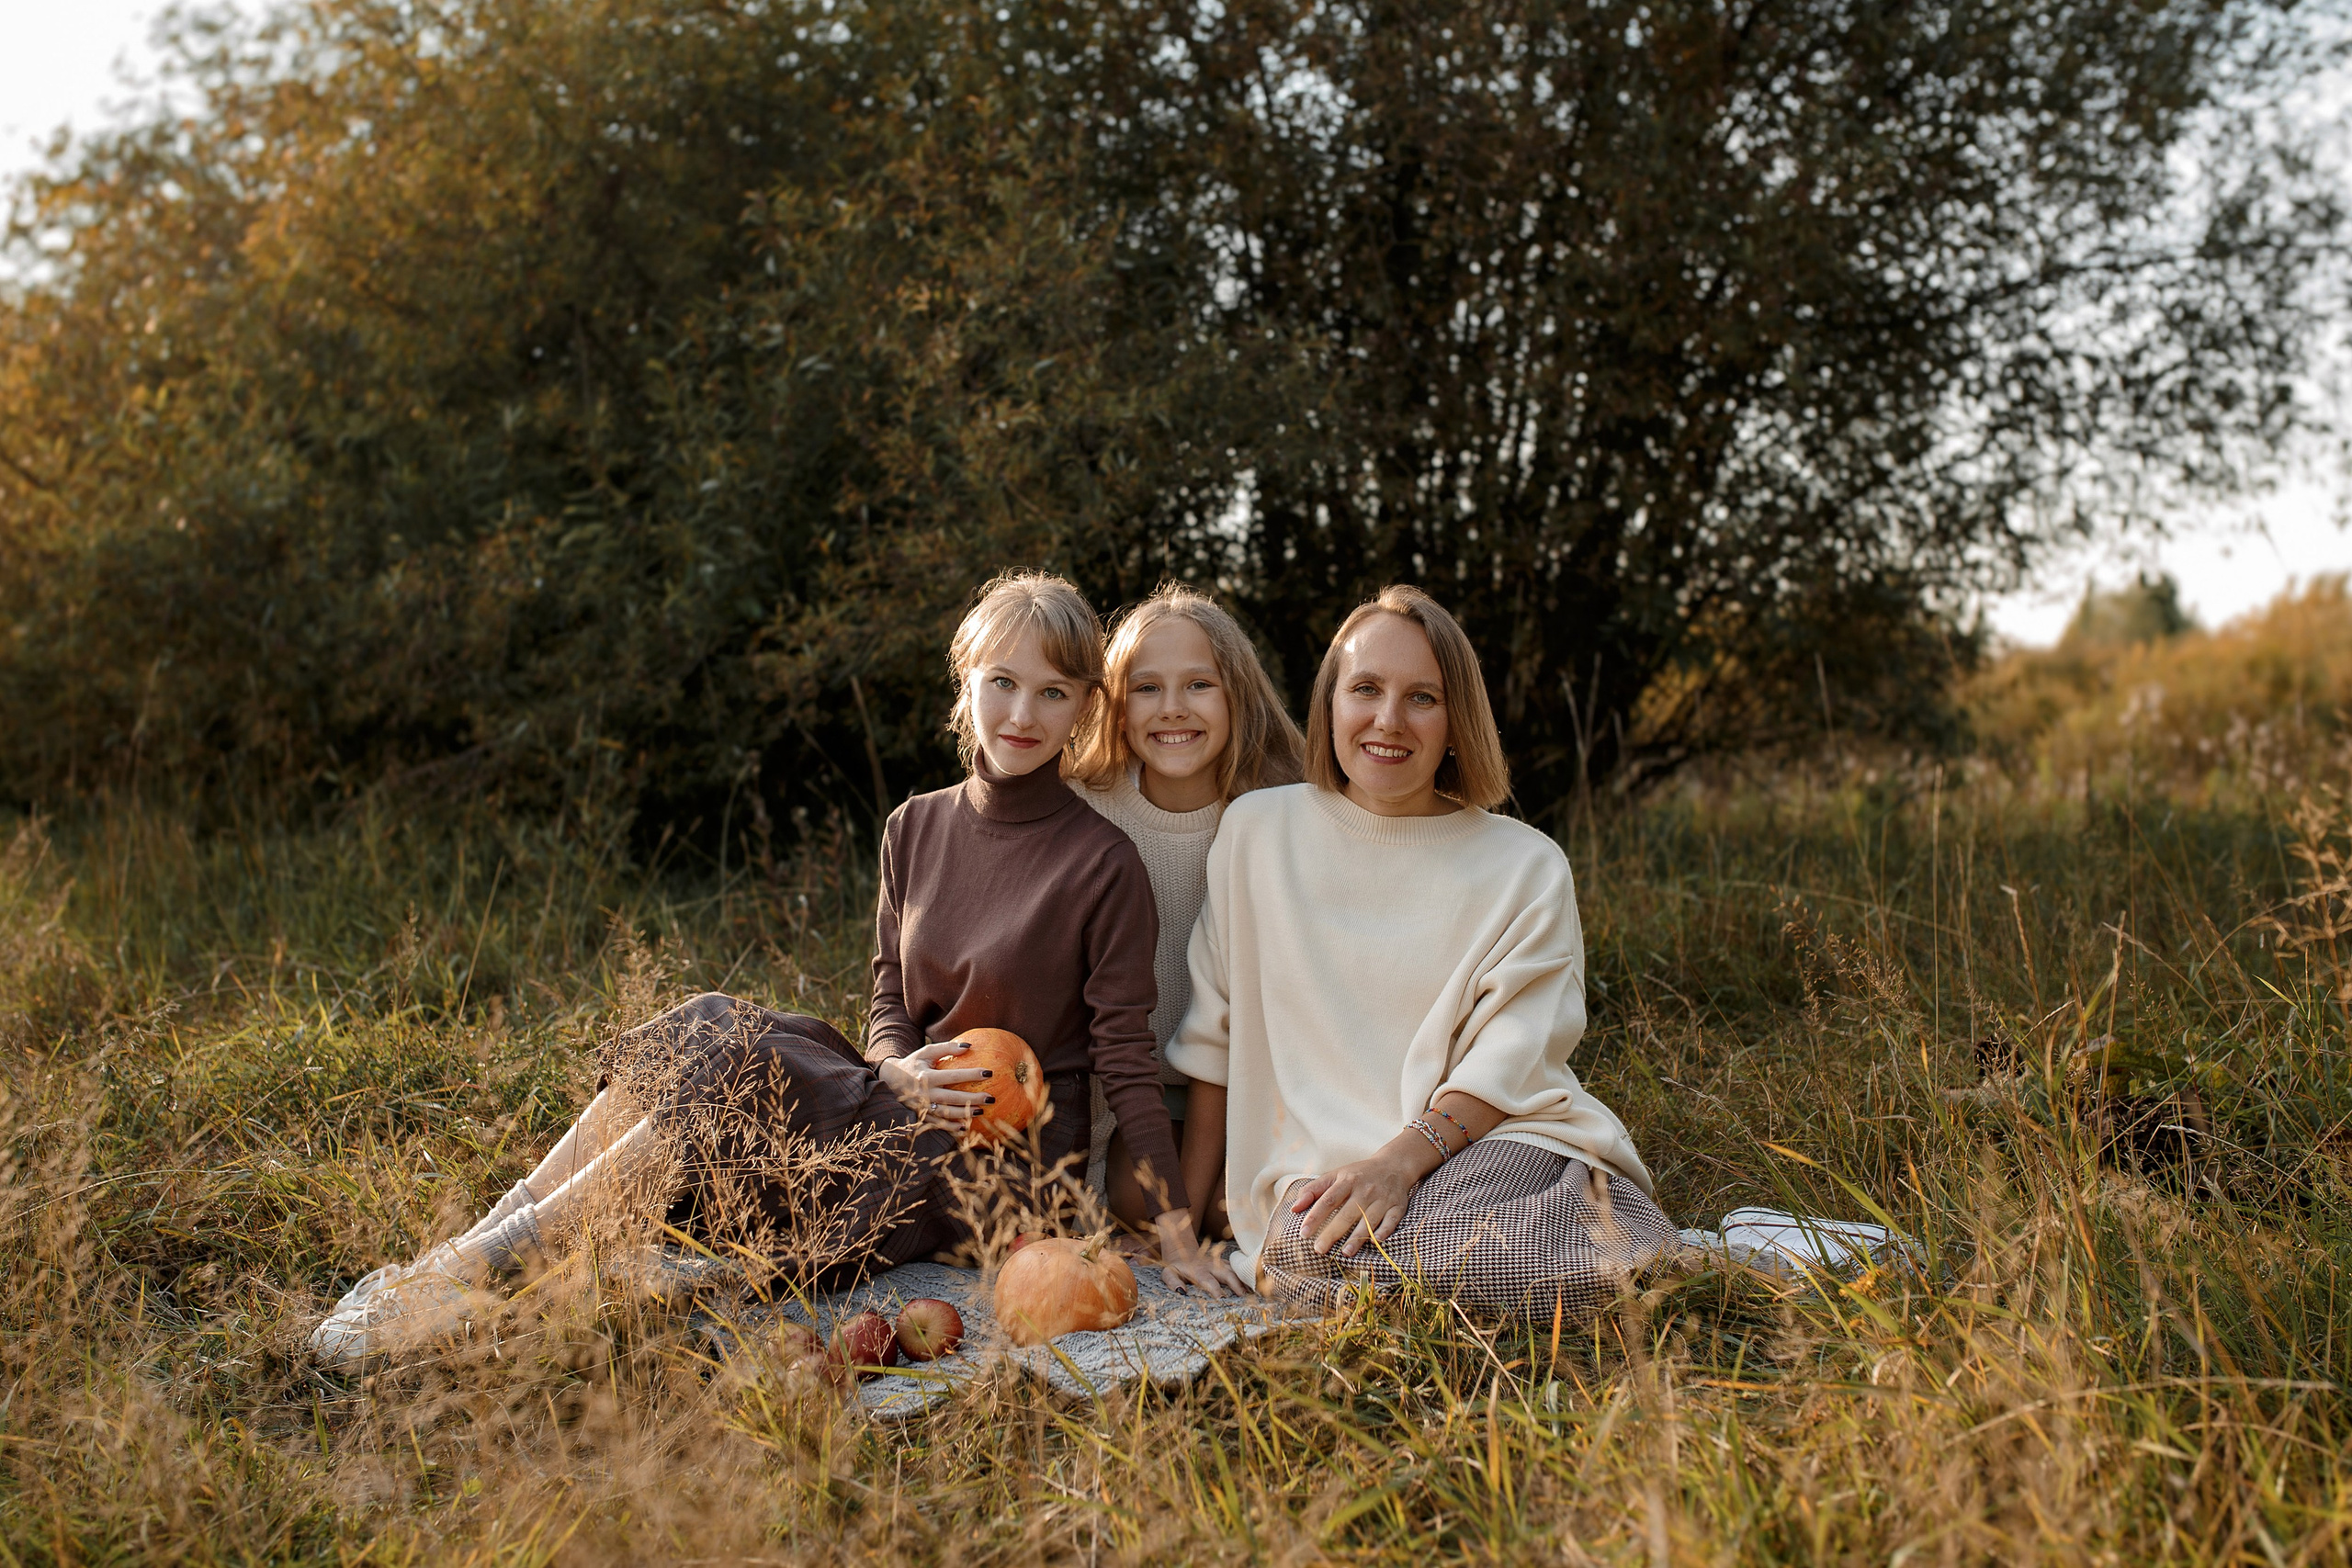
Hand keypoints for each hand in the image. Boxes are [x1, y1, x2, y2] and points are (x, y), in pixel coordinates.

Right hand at [877, 1039, 994, 1129]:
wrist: (890, 1079)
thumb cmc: (913, 1063)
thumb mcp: (926, 1052)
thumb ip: (946, 1048)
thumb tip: (969, 1046)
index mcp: (927, 1076)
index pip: (954, 1076)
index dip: (972, 1074)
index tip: (989, 1073)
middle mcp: (925, 1093)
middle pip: (953, 1098)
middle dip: (973, 1098)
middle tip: (991, 1098)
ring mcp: (922, 1107)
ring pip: (947, 1113)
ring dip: (964, 1114)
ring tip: (981, 1112)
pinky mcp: (920, 1115)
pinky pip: (938, 1123)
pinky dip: (950, 1127)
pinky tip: (964, 1127)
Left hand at [1151, 1209, 1248, 1296]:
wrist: (1182, 1249)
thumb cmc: (1176, 1266)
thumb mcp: (1168, 1273)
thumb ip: (1172, 1281)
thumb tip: (1181, 1292)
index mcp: (1198, 1271)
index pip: (1209, 1281)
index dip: (1216, 1290)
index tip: (1223, 1300)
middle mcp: (1211, 1266)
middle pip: (1227, 1274)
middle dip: (1236, 1284)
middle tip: (1244, 1296)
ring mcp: (1219, 1263)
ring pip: (1234, 1270)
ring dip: (1243, 1280)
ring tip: (1252, 1292)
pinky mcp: (1223, 1262)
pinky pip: (1236, 1268)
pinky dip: (1244, 1275)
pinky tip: (1252, 1284)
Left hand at [1289, 1146, 1428, 1257]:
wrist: (1394, 1165)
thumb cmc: (1358, 1174)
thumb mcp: (1335, 1175)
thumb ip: (1313, 1190)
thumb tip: (1293, 1209)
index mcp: (1347, 1181)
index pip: (1329, 1200)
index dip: (1315, 1216)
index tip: (1303, 1232)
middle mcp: (1365, 1190)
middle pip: (1347, 1213)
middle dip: (1332, 1232)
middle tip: (1319, 1249)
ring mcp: (1382, 1199)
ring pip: (1369, 1220)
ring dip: (1358, 1236)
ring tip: (1345, 1253)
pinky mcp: (1397, 1207)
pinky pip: (1392, 1220)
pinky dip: (1385, 1230)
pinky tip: (1376, 1241)